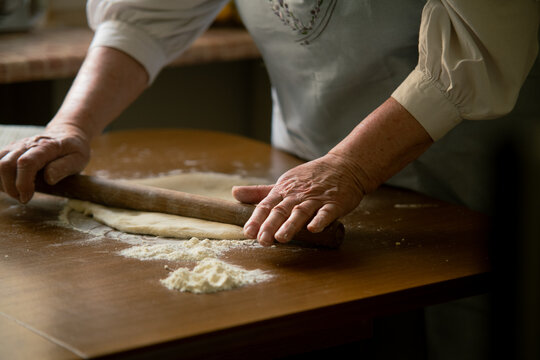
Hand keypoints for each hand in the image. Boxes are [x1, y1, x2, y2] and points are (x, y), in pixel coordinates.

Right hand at [0, 124, 90, 202]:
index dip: (23, 183)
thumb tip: (49, 179)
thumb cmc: (74, 150)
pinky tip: (10, 185)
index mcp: (46, 147)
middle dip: (10, 187)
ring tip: (17, 192)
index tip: (26, 197)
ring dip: (3, 183)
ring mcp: (16, 146)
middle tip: (23, 198)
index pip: (26, 163)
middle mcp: (27, 144)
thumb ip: (64, 167)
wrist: (66, 134)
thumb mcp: (78, 159)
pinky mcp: (10, 150)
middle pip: (6, 165)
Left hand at [232, 153, 365, 245]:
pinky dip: (320, 220)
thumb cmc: (310, 177)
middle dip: (270, 225)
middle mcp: (297, 195)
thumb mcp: (283, 182)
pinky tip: (314, 228)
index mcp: (283, 191)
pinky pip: (326, 212)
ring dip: (291, 225)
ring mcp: (316, 199)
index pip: (266, 206)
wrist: (344, 166)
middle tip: (262, 240)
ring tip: (281, 238)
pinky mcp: (334, 203)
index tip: (247, 232)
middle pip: (281, 211)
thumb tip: (234, 193)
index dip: (256, 219)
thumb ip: (259, 192)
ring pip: (301, 212)